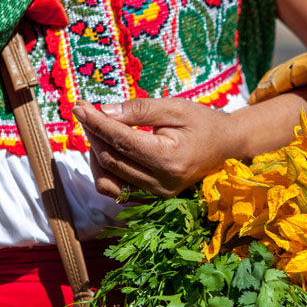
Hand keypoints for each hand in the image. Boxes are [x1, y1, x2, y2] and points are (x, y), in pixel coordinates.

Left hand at [72, 98, 239, 198]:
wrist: (226, 146)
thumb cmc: (203, 122)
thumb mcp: (175, 107)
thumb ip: (140, 110)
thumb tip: (104, 111)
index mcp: (170, 159)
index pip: (121, 141)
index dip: (97, 122)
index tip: (80, 107)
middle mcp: (162, 183)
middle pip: (111, 159)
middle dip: (93, 133)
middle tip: (85, 112)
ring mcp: (157, 195)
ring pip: (108, 179)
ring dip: (96, 154)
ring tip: (99, 131)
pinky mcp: (153, 199)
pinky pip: (116, 191)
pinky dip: (105, 171)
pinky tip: (109, 151)